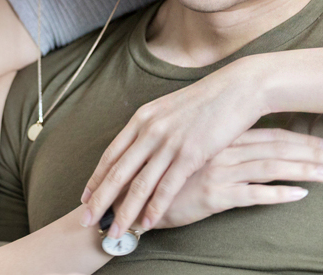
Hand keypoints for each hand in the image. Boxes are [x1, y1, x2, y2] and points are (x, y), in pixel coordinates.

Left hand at [80, 57, 322, 234]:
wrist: (237, 89)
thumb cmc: (206, 101)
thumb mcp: (169, 109)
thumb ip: (152, 128)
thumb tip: (139, 146)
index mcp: (141, 118)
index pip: (110, 154)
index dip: (96, 179)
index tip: (84, 197)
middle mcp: (149, 131)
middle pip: (117, 173)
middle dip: (100, 201)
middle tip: (86, 222)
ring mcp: (168, 143)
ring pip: (138, 185)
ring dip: (124, 212)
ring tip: (115, 233)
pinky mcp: (190, 154)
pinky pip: (167, 188)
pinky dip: (154, 209)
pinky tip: (146, 224)